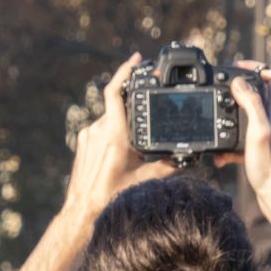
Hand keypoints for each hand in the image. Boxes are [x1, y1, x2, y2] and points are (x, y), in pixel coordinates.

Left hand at [63, 53, 175, 220]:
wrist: (82, 210)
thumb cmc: (111, 196)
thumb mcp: (146, 179)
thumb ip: (169, 165)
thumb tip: (188, 156)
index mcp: (112, 133)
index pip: (115, 92)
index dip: (125, 72)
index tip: (136, 60)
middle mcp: (96, 130)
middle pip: (116, 105)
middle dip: (133, 102)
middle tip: (149, 100)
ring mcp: (87, 136)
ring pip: (109, 119)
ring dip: (124, 120)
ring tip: (139, 134)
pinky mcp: (82, 144)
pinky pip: (101, 129)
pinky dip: (114, 130)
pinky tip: (125, 146)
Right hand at [214, 62, 270, 202]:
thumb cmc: (270, 166)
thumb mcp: (259, 130)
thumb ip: (252, 104)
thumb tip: (239, 82)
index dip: (259, 67)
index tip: (237, 67)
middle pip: (261, 92)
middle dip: (239, 88)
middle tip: (221, 88)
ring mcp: (268, 133)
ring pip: (248, 114)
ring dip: (231, 114)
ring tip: (215, 119)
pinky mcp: (260, 147)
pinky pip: (242, 135)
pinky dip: (229, 141)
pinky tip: (220, 154)